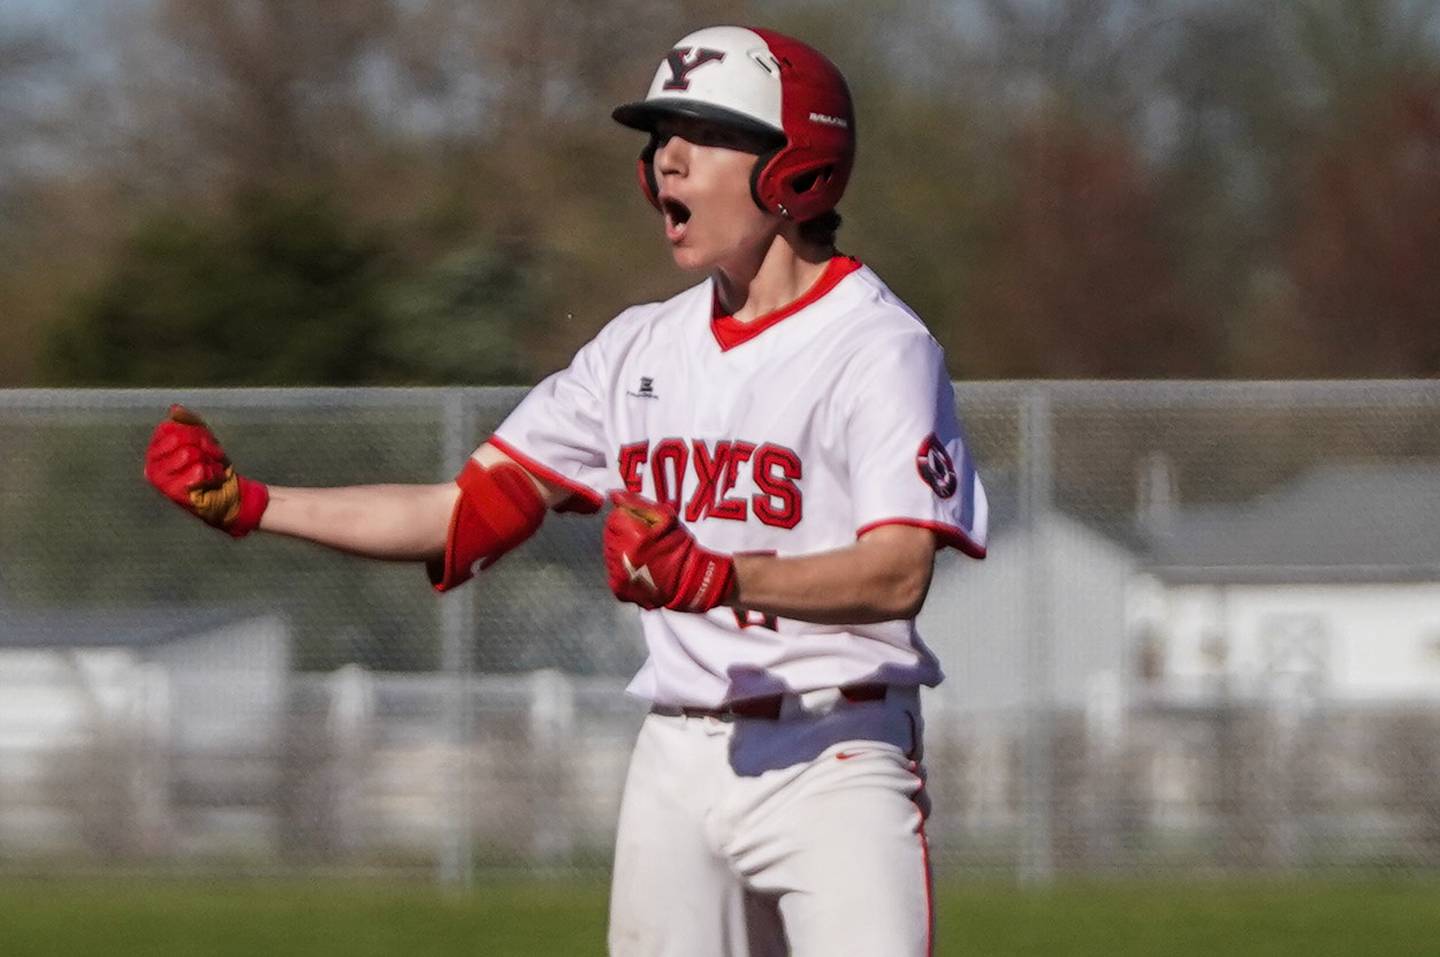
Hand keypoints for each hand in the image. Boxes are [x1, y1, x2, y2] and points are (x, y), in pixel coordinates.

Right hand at [143, 404, 268, 537]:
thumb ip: (189, 421)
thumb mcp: (204, 437)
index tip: (206, 444)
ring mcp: (161, 481)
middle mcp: (151, 465)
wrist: (231, 494)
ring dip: (208, 461)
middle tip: (210, 459)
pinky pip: (197, 471)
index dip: (195, 432)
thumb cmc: (213, 466)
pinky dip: (211, 474)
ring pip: (188, 453)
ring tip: (209, 470)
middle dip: (203, 446)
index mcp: (156, 451)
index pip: (171, 427)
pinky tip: (210, 481)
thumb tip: (173, 409)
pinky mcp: (174, 493)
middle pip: (180, 438)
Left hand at [603, 491, 735, 612]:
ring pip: (610, 552)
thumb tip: (614, 495)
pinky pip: (613, 570)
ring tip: (644, 555)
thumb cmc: (680, 548)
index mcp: (632, 536)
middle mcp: (622, 557)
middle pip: (610, 534)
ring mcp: (618, 574)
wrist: (689, 581)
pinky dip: (623, 568)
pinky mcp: (618, 588)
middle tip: (645, 541)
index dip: (628, 518)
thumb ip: (637, 503)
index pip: (614, 517)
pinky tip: (640, 568)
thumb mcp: (665, 517)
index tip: (642, 525)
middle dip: (624, 534)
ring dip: (622, 550)